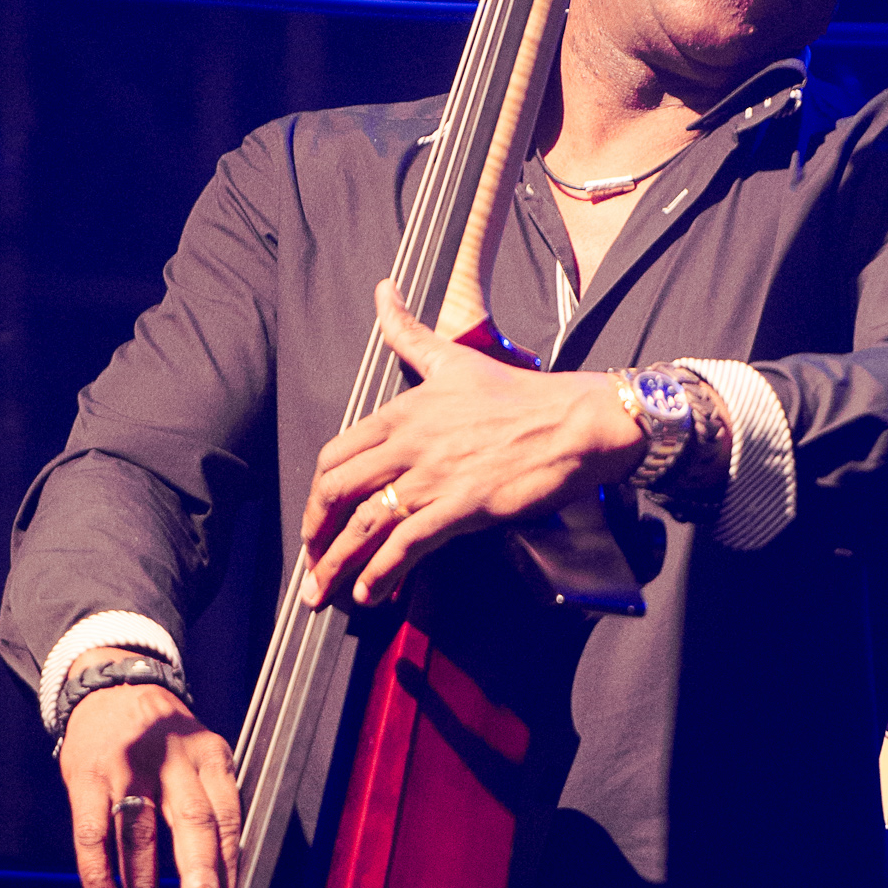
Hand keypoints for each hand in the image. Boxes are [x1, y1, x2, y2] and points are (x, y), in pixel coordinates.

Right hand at [59, 677, 240, 887]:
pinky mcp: (87, 779)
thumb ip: (213, 805)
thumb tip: (224, 880)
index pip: (226, 815)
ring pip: (138, 835)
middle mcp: (172, 760)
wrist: (112, 688)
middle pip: (189, 820)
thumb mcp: (201, 756)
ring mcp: (127, 769)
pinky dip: (98, 877)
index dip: (229, 864)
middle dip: (199, 872)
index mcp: (209, 757)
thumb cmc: (167, 741)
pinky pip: (93, 835)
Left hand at [300, 280, 645, 610]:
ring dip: (335, 564)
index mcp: (403, 411)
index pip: (336, 455)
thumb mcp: (454, 358)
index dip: (317, 494)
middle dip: (316, 533)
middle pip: (337, 492)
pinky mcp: (461, 508)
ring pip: (364, 524)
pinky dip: (380, 575)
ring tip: (324, 593)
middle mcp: (409, 443)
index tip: (317, 517)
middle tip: (312, 561)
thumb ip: (410, 333)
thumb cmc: (520, 395)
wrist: (576, 422)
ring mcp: (433, 477)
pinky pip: (405, 546)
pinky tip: (368, 594)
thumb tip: (383, 292)